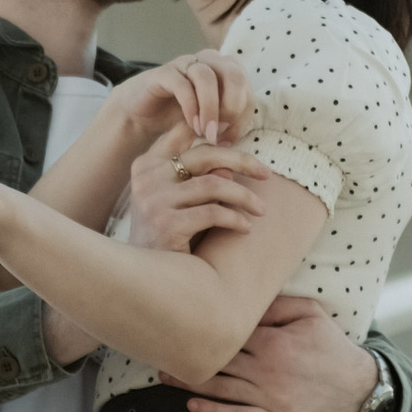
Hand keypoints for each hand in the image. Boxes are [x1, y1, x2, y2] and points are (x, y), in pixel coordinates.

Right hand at [120, 51, 254, 149]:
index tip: (229, 141)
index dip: (243, 117)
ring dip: (211, 108)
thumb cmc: (180, 117)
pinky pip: (182, 84)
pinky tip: (191, 125)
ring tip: (206, 133)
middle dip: (232, 107)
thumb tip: (235, 140)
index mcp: (226, 70)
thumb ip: (227, 125)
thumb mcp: (210, 123)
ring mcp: (186, 63)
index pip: (247, 89)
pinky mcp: (164, 72)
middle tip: (221, 134)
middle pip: (234, 75)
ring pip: (208, 77)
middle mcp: (209, 61)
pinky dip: (191, 106)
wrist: (143, 113)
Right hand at [126, 136, 271, 252]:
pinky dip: (236, 219)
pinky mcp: (167, 224)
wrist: (145, 278)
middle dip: (242, 161)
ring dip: (244, 197)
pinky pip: (213, 213)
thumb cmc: (166, 236)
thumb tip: (231, 167)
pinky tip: (246, 228)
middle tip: (266, 173)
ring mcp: (154, 200)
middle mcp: (147, 178)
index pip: (183, 134)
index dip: (214, 133)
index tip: (239, 147)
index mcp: (147, 165)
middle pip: (205, 154)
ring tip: (261, 210)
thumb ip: (200, 179)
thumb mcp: (180, 201)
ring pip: (214, 184)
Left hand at [168, 297, 379, 411]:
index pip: (229, 334)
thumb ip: (276, 305)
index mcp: (275, 343)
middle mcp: (269, 372)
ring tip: (164, 376)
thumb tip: (243, 298)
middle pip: (218, 362)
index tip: (177, 321)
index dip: (202, 327)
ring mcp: (271, 399)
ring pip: (221, 391)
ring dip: (189, 384)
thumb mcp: (310, 314)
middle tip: (159, 349)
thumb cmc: (330, 345)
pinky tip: (190, 404)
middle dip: (187, 356)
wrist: (356, 388)